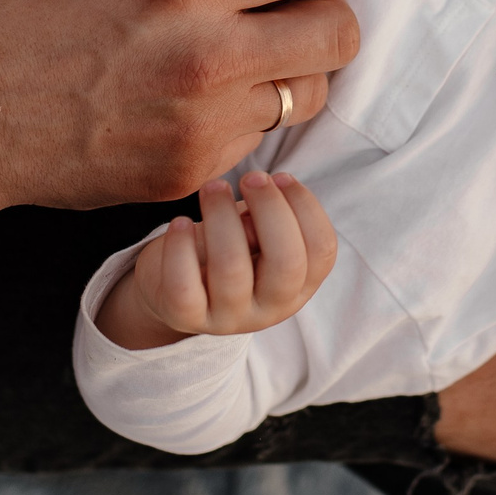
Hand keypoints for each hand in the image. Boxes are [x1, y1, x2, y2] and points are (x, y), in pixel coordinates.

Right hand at [0, 0, 352, 219]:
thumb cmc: (23, 16)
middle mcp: (207, 56)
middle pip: (339, 31)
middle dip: (326, 7)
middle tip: (289, 1)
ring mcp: (204, 123)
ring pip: (311, 89)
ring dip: (291, 64)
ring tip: (239, 49)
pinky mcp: (193, 170)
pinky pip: (262, 136)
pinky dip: (246, 112)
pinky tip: (196, 95)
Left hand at [95, 172, 338, 349]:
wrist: (173, 288)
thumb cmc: (225, 248)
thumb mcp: (254, 235)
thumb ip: (264, 221)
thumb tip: (261, 201)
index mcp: (298, 286)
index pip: (322, 251)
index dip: (306, 207)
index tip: (280, 176)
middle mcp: (270, 309)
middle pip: (287, 263)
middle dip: (270, 208)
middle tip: (250, 177)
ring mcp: (228, 318)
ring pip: (232, 269)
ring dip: (222, 216)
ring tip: (213, 187)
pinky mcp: (186, 317)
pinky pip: (184, 286)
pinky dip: (181, 247)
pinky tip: (180, 222)